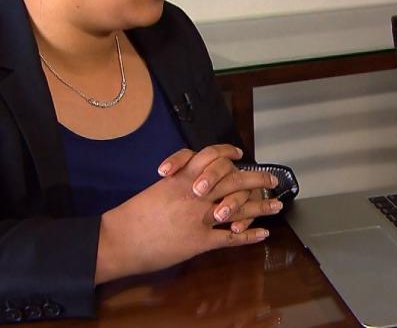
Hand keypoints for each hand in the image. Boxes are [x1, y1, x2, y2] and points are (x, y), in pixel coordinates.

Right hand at [96, 146, 279, 282]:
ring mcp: (200, 218)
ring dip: (260, 206)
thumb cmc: (132, 216)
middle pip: (233, 179)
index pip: (211, 157)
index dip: (228, 154)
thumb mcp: (156, 190)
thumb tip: (190, 181)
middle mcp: (195, 194)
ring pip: (238, 207)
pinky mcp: (200, 242)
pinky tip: (262, 234)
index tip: (240, 154)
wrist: (120, 240)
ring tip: (277, 206)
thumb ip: (176, 183)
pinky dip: (248, 236)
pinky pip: (230, 238)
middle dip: (256, 178)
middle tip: (271, 179)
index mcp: (182, 178)